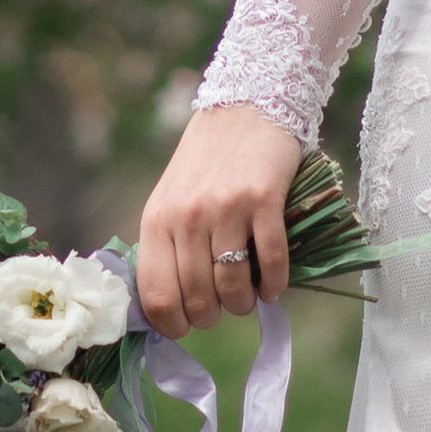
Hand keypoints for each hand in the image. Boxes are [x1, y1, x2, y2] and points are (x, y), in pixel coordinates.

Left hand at [136, 100, 300, 335]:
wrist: (245, 104)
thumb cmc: (206, 159)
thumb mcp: (172, 198)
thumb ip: (168, 245)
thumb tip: (172, 307)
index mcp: (157, 218)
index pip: (156, 296)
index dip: (173, 325)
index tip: (187, 327)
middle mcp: (188, 216)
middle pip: (198, 299)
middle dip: (213, 316)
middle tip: (223, 306)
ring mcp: (226, 208)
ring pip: (233, 288)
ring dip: (243, 304)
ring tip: (248, 295)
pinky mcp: (264, 199)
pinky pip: (272, 263)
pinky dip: (274, 285)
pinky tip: (272, 284)